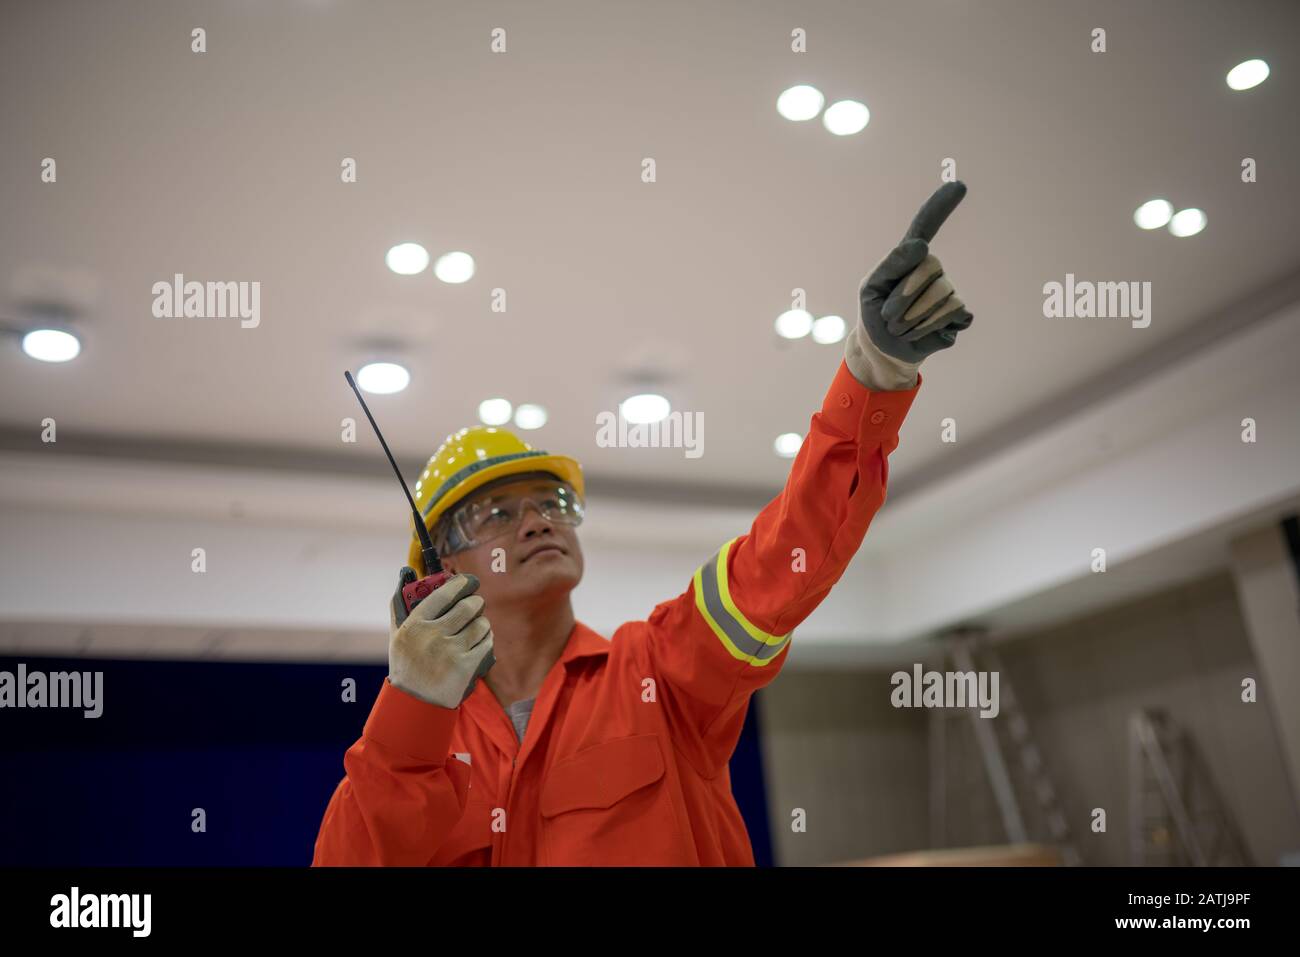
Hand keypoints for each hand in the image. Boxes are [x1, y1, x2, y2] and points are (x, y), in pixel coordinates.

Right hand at [388, 568, 495, 708]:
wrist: (414, 703)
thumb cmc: (406, 664)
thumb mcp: (397, 634)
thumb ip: (401, 603)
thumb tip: (406, 571)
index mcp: (415, 624)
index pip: (444, 593)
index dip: (462, 583)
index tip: (469, 580)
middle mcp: (433, 636)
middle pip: (468, 606)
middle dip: (476, 602)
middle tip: (475, 604)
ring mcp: (451, 652)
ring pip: (481, 624)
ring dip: (483, 623)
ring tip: (476, 627)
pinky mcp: (466, 667)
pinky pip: (487, 643)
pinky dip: (486, 641)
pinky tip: (478, 644)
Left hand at [849, 182, 973, 385]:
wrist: (883, 349)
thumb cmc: (875, 313)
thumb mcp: (871, 288)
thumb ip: (891, 264)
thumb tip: (922, 246)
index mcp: (910, 257)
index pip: (926, 226)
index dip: (941, 206)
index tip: (959, 185)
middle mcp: (934, 268)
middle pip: (929, 267)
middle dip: (902, 296)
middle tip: (888, 316)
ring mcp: (949, 289)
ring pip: (939, 294)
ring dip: (911, 318)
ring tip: (900, 327)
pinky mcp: (960, 314)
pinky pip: (952, 312)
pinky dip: (927, 327)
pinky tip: (920, 332)